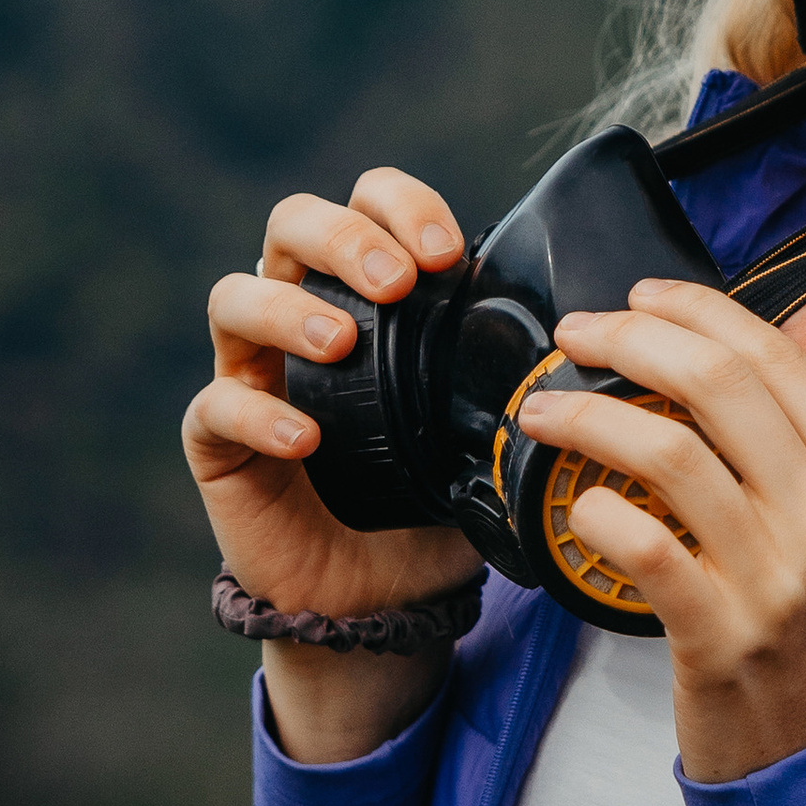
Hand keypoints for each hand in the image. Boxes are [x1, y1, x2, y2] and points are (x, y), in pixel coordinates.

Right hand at [184, 170, 482, 761]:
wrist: (388, 600)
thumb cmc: (437, 501)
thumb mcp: (487, 430)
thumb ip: (517, 379)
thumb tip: (589, 341)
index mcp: (368, 293)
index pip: (368, 205)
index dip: (400, 205)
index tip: (449, 249)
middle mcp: (302, 315)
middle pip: (292, 224)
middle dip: (344, 236)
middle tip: (397, 282)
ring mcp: (253, 373)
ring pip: (234, 297)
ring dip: (288, 307)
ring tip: (341, 342)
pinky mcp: (219, 443)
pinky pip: (215, 407)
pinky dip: (258, 412)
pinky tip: (307, 439)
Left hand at [520, 284, 805, 781]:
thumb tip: (805, 307)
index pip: (776, 359)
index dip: (697, 310)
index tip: (640, 296)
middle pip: (720, 387)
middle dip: (632, 338)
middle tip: (578, 332)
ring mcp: (779, 583)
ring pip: (670, 455)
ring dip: (589, 415)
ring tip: (545, 408)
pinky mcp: (722, 636)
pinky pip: (643, 547)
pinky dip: (595, 511)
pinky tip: (576, 502)